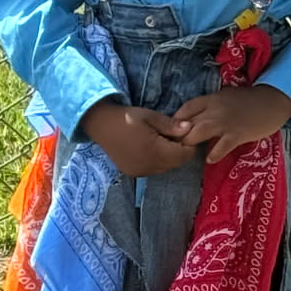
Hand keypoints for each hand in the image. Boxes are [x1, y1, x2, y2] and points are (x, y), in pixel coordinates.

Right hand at [80, 100, 196, 176]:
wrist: (100, 124)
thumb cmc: (126, 117)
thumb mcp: (151, 117)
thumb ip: (171, 126)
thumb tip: (189, 128)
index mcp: (155, 152)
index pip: (185, 155)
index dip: (190, 144)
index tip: (185, 133)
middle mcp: (149, 166)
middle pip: (176, 163)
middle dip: (180, 151)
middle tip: (174, 135)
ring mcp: (140, 172)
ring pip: (165, 168)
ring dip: (168, 157)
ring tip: (161, 141)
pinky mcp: (133, 173)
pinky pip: (153, 170)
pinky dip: (157, 161)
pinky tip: (150, 148)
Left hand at [172, 84, 290, 162]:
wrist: (273, 102)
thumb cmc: (249, 101)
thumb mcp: (225, 98)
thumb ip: (210, 107)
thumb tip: (194, 119)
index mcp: (212, 99)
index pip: (186, 108)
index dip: (175, 121)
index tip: (173, 132)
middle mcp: (215, 109)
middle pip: (189, 121)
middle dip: (179, 135)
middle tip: (177, 147)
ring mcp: (226, 121)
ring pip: (200, 131)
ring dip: (191, 142)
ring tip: (189, 153)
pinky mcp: (238, 134)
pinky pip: (222, 146)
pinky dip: (214, 154)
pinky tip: (210, 159)